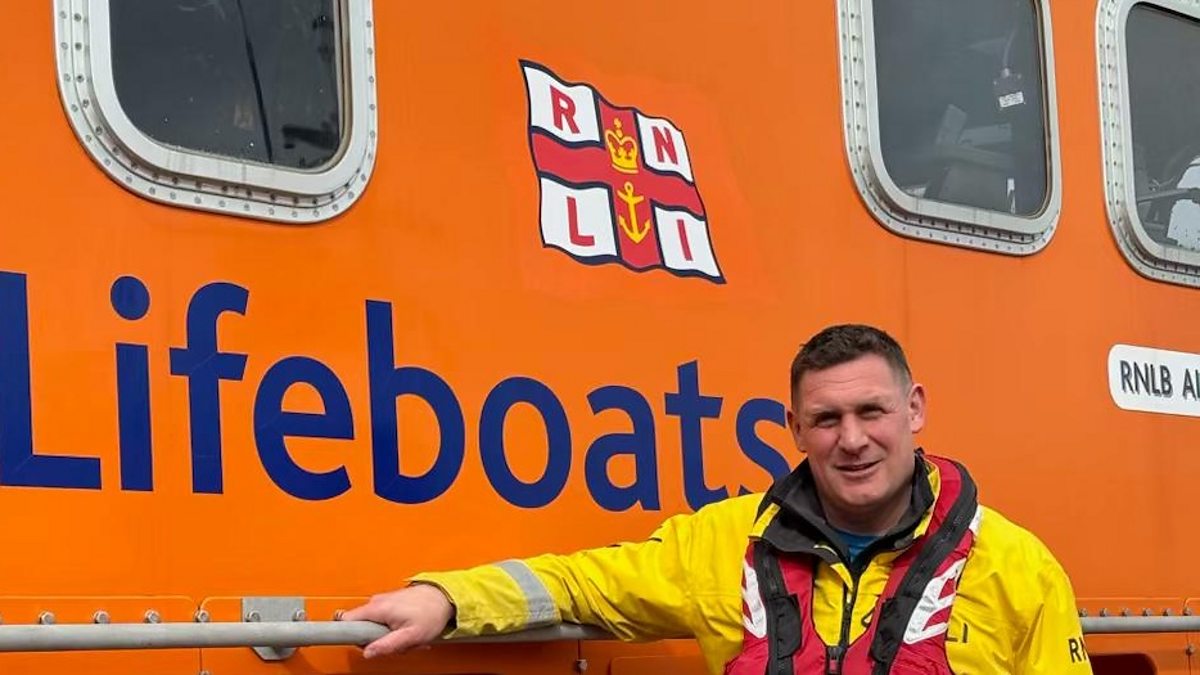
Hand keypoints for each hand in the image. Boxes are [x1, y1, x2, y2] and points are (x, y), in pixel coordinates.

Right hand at [341, 584, 455, 658]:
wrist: (444, 596)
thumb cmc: (431, 613)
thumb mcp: (410, 636)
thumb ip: (387, 645)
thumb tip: (368, 652)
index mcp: (377, 609)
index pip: (345, 620)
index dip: (348, 635)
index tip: (349, 640)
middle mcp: (376, 602)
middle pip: (361, 628)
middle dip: (376, 640)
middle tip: (395, 643)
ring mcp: (382, 601)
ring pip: (373, 626)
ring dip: (387, 635)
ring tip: (405, 635)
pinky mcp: (388, 603)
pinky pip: (382, 621)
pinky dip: (393, 628)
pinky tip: (407, 629)